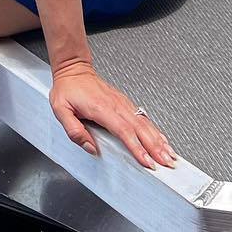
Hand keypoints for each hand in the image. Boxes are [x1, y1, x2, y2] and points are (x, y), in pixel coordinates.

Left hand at [48, 61, 176, 169]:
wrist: (74, 69)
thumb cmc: (67, 89)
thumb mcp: (60, 110)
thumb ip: (74, 131)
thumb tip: (91, 148)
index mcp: (101, 108)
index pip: (123, 131)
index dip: (137, 147)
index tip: (147, 161)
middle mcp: (116, 105)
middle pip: (140, 129)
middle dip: (156, 147)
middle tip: (167, 162)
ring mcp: (122, 103)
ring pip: (145, 123)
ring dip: (159, 140)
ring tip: (170, 155)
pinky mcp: (125, 103)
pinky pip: (143, 118)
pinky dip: (155, 130)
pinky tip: (162, 139)